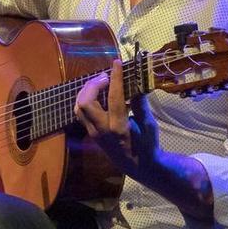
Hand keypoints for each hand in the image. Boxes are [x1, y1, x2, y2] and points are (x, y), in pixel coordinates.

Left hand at [74, 59, 160, 179]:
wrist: (138, 166)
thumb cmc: (147, 144)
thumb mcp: (148, 123)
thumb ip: (140, 103)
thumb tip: (136, 82)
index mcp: (119, 127)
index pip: (114, 97)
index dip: (115, 78)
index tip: (116, 63)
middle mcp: (102, 130)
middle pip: (85, 102)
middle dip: (92, 85)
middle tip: (105, 76)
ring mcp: (93, 133)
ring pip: (79, 107)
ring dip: (86, 91)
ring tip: (100, 83)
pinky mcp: (90, 133)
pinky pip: (80, 113)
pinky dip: (85, 99)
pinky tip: (96, 93)